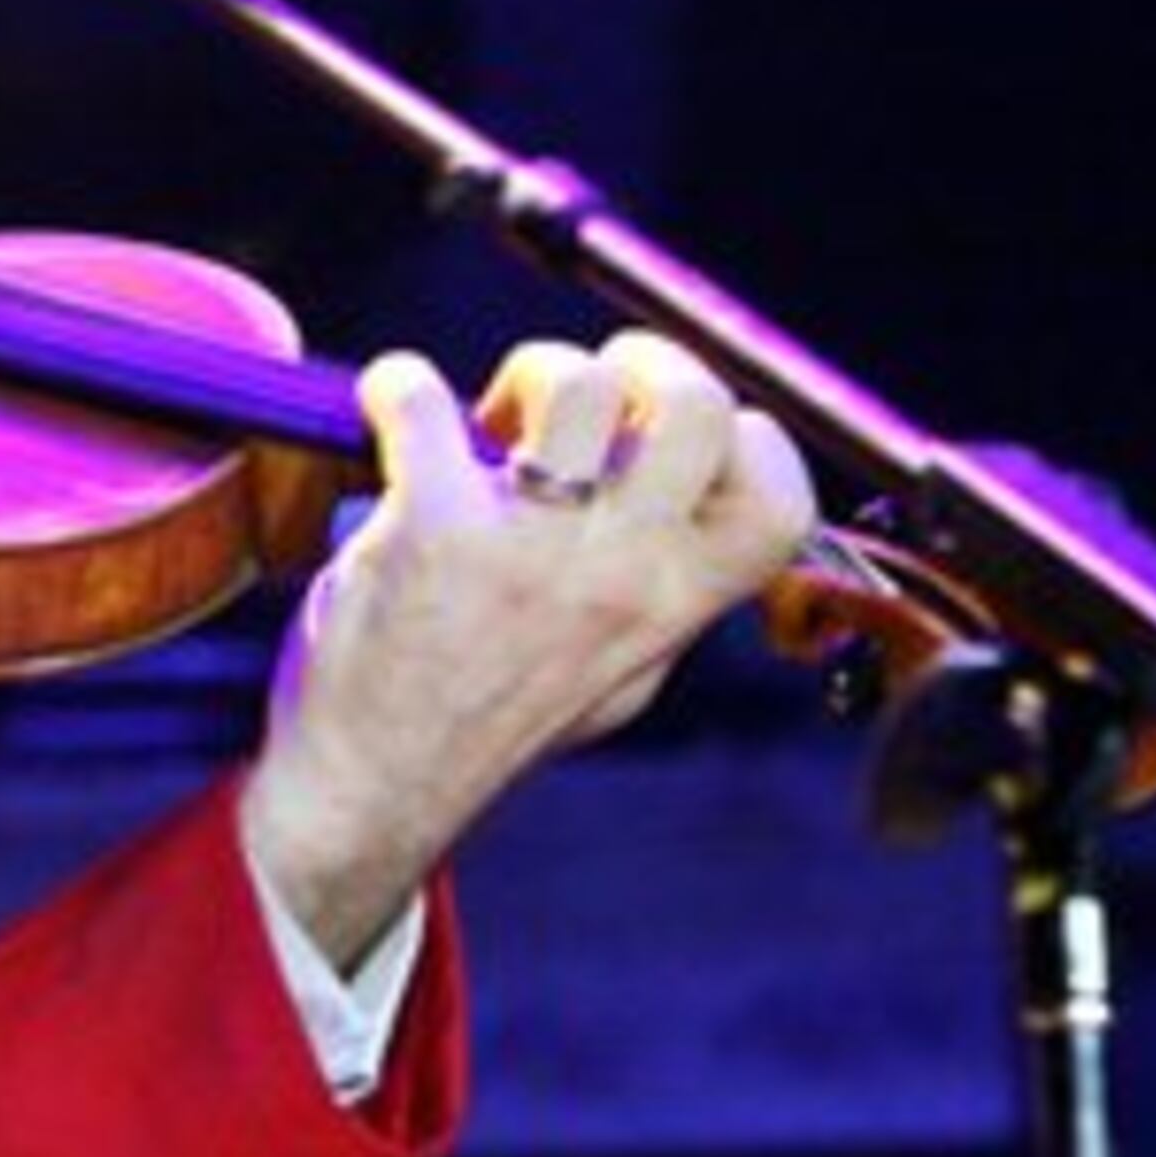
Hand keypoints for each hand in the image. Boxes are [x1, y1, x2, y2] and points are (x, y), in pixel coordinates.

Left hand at [243, 330, 815, 964]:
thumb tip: (673, 501)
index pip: (779, 498)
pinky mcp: (431, 531)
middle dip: (649, 364)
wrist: (376, 792)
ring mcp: (528, 550)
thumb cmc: (489, 724)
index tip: (672, 434)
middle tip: (590, 393)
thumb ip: (656, 596)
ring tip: (495, 423)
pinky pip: (422, 400)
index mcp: (674, 605)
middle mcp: (619, 574)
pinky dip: (398, 383)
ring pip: (577, 386)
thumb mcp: (616, 677)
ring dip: (534, 371)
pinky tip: (391, 406)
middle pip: (699, 408)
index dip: (744, 436)